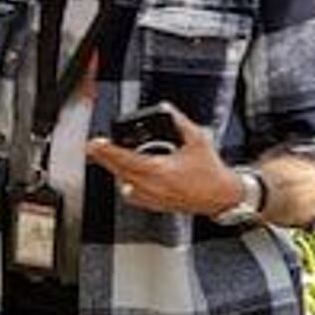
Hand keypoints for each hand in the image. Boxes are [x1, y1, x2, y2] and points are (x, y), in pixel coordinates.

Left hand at [88, 102, 242, 215]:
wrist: (221, 196)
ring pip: (124, 184)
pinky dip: (127, 183)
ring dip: (116, 171)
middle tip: (93, 148)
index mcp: (161, 170)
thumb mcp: (197, 139)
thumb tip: (166, 108)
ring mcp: (153, 198)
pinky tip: (127, 175)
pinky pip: (133, 195)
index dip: (108, 151)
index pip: (126, 160)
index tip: (95, 144)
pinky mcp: (155, 205)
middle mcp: (153, 186)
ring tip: (109, 158)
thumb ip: (180, 121)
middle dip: (104, 159)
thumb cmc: (211, 171)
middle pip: (119, 172)